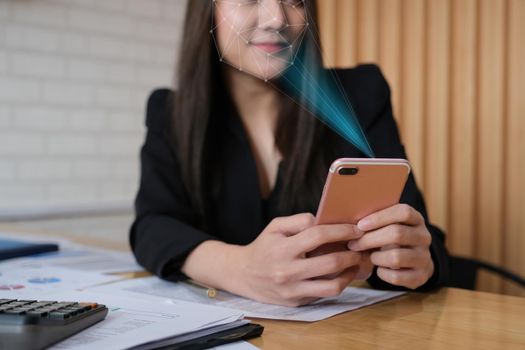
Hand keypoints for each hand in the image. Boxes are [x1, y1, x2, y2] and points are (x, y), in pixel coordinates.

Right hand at [237, 213, 363, 305]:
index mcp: (282, 248)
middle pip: (330, 263)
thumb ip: (300, 220)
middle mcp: (287, 272)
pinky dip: (338, 283)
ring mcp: (293, 290)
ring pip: (332, 286)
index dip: (341, 231)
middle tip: (360, 246)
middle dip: (352, 253)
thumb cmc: (264, 246)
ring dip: (350, 273)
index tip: (356, 229)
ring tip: (355, 262)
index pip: (317, 236)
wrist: (243, 275)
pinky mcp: (297, 302)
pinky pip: (324, 294)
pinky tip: (343, 274)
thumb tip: (325, 221)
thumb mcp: (275, 226)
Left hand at [348, 204, 433, 288]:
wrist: (414, 262)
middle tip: (353, 244)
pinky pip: (396, 276)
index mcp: (416, 219)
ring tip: (369, 256)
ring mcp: (424, 257)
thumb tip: (349, 222)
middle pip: (396, 234)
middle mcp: (424, 237)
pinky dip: (382, 273)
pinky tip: (379, 269)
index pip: (403, 212)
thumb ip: (376, 220)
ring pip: (395, 257)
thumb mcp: (389, 225)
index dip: (380, 218)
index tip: (360, 225)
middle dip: (370, 239)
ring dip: (376, 257)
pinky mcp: (421, 276)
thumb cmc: (392, 239)